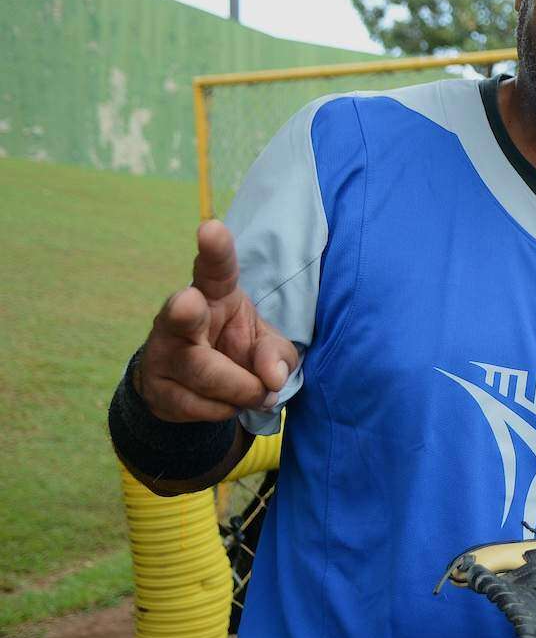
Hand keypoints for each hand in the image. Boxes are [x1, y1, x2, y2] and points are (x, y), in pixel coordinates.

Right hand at [136, 220, 299, 422]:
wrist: (189, 387)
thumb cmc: (234, 349)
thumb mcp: (266, 346)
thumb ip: (277, 354)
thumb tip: (271, 378)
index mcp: (214, 293)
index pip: (215, 269)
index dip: (214, 250)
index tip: (211, 228)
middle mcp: (181, 317)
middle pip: (182, 316)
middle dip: (184, 310)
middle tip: (187, 302)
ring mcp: (163, 353)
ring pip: (205, 374)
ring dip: (241, 389)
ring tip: (255, 391)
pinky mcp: (157, 390)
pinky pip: (201, 407)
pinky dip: (226, 410)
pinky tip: (226, 401)